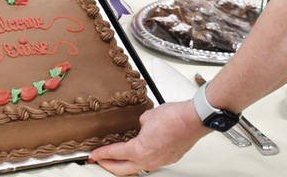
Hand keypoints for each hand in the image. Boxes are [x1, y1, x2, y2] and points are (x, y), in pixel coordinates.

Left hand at [89, 100, 207, 174]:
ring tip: (117, 158)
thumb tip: (139, 127)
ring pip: (136, 168)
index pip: (114, 154)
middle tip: (100, 161)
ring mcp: (159, 162)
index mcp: (139, 150)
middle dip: (108, 165)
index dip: (101, 154)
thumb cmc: (173, 118)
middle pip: (122, 169)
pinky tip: (138, 154)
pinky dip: (140, 160)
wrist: (192, 120)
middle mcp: (148, 161)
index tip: (93, 155)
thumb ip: (138, 125)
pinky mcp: (168, 160)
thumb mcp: (146, 117)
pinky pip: (149, 163)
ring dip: (125, 164)